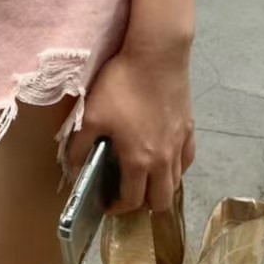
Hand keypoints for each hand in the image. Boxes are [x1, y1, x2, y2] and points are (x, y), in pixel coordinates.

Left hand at [64, 40, 195, 214]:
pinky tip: (166, 157)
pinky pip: (187, 159)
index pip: (132, 200)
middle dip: (143, 204)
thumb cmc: (122, 85)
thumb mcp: (92, 114)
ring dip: (161, 187)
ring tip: (145, 176)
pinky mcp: (190, 128)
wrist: (156, 56)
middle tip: (127, 192)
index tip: (106, 203)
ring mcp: (180, 144)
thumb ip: (79, 145)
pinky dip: (177, 167)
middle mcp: (164, 160)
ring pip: (177, 182)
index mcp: (138, 161)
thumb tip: (73, 166)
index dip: (118, 208)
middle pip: (162, 201)